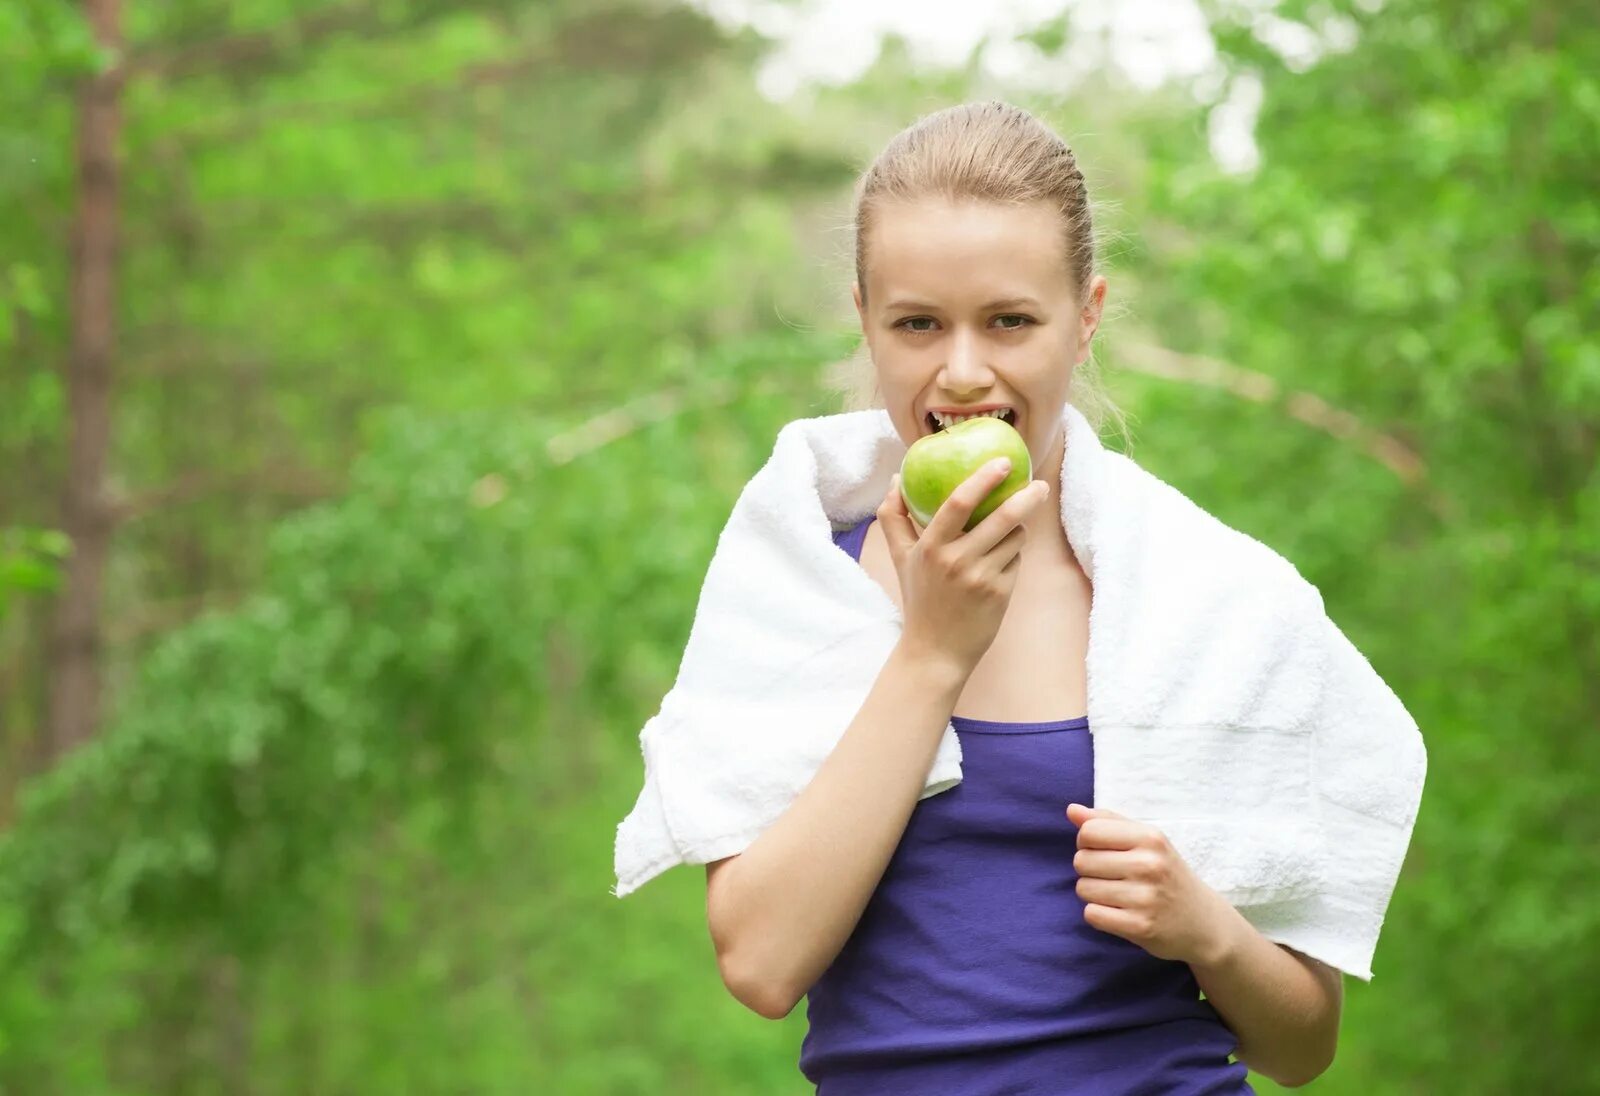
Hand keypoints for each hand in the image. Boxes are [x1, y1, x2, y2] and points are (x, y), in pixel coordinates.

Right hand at [876, 459, 1049, 677]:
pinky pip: (1017, 561)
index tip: (1003, 462)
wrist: (936, 651)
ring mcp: (981, 578)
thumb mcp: (900, 558)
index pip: (959, 503)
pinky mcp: (1001, 593)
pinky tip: (1001, 564)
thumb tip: (896, 479)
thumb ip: (893, 517)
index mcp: (930, 546)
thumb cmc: (919, 599)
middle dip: (1027, 497)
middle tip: (1039, 485)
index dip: (983, 478)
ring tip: (1008, 534)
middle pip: (1002, 517)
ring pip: (1015, 538)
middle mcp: (957, 560)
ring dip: (1018, 530)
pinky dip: (1013, 556)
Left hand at [1065, 802, 1236, 966]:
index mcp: (1150, 838)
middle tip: (1113, 877)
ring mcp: (1145, 897)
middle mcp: (1149, 865)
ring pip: (1083, 889)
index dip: (1086, 842)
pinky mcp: (1140, 927)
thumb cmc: (1167, 874)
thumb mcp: (1147, 841)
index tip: (1102, 851)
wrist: (1203, 922)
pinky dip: (1099, 915)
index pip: (1088, 832)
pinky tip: (1119, 913)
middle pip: (1081, 861)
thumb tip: (1071, 810)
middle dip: (1089, 869)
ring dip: (1093, 893)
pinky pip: (1092, 915)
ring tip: (1118, 895)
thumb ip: (1108, 822)